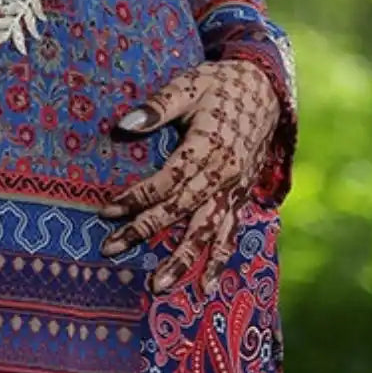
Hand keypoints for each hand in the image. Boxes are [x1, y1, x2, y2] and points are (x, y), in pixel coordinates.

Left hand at [97, 60, 279, 294]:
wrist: (264, 90)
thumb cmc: (219, 85)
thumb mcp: (187, 85)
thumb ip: (157, 107)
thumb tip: (124, 125)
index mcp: (206, 148)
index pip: (166, 182)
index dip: (136, 197)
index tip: (107, 210)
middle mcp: (223, 175)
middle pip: (180, 211)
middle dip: (144, 231)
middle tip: (112, 248)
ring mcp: (234, 190)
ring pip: (207, 232)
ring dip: (183, 261)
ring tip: (159, 287)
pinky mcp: (241, 197)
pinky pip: (229, 233)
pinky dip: (218, 260)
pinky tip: (206, 286)